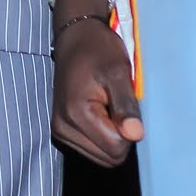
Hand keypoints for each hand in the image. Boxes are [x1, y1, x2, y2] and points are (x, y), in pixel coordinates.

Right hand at [52, 14, 142, 164]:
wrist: (76, 38)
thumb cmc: (99, 51)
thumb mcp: (118, 72)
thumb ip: (126, 105)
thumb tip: (136, 135)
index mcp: (75, 113)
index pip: (117, 148)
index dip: (128, 128)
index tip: (121, 101)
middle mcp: (62, 128)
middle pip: (109, 157)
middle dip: (120, 135)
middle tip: (114, 103)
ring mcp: (60, 131)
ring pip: (102, 157)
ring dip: (111, 137)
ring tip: (107, 106)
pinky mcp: (61, 132)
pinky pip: (94, 151)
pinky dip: (102, 137)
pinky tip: (99, 113)